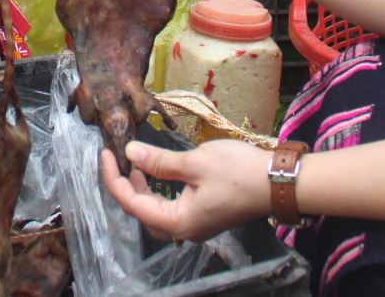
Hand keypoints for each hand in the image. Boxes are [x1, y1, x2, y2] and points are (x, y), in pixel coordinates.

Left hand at [100, 140, 273, 243]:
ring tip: (133, 162)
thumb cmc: (239, 173)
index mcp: (177, 222)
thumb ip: (159, 161)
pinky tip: (158, 171)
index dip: (113, 178)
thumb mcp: (194, 163)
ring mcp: (195, 224)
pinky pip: (171, 206)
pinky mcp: (204, 215)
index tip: (105, 153)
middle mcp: (184, 230)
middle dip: (124, 184)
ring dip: (141, 187)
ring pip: (155, 210)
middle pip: (141, 210)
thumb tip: (130, 154)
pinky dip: (158, 189)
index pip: (131, 203)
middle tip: (115, 156)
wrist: (279, 182)